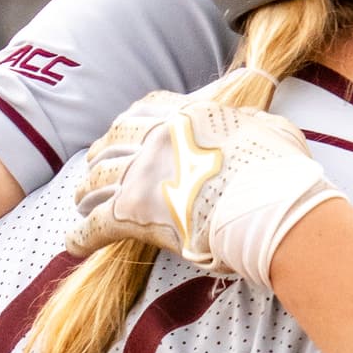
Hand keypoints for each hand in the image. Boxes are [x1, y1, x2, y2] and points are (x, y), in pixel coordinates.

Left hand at [70, 78, 339, 287]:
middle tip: (95, 169)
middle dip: (101, 156)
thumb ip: (253, 122)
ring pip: (97, 180)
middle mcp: (156, 139)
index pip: (146, 109)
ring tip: (80, 202)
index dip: (132, 122)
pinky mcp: (132, 213)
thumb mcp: (271, 127)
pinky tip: (73, 243)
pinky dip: (83, 235)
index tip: (126, 131)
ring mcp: (141, 174)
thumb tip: (257, 123)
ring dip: (85, 192)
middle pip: (114, 142)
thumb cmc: (278, 169)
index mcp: (187, 116)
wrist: (266, 203)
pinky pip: (96, 224)